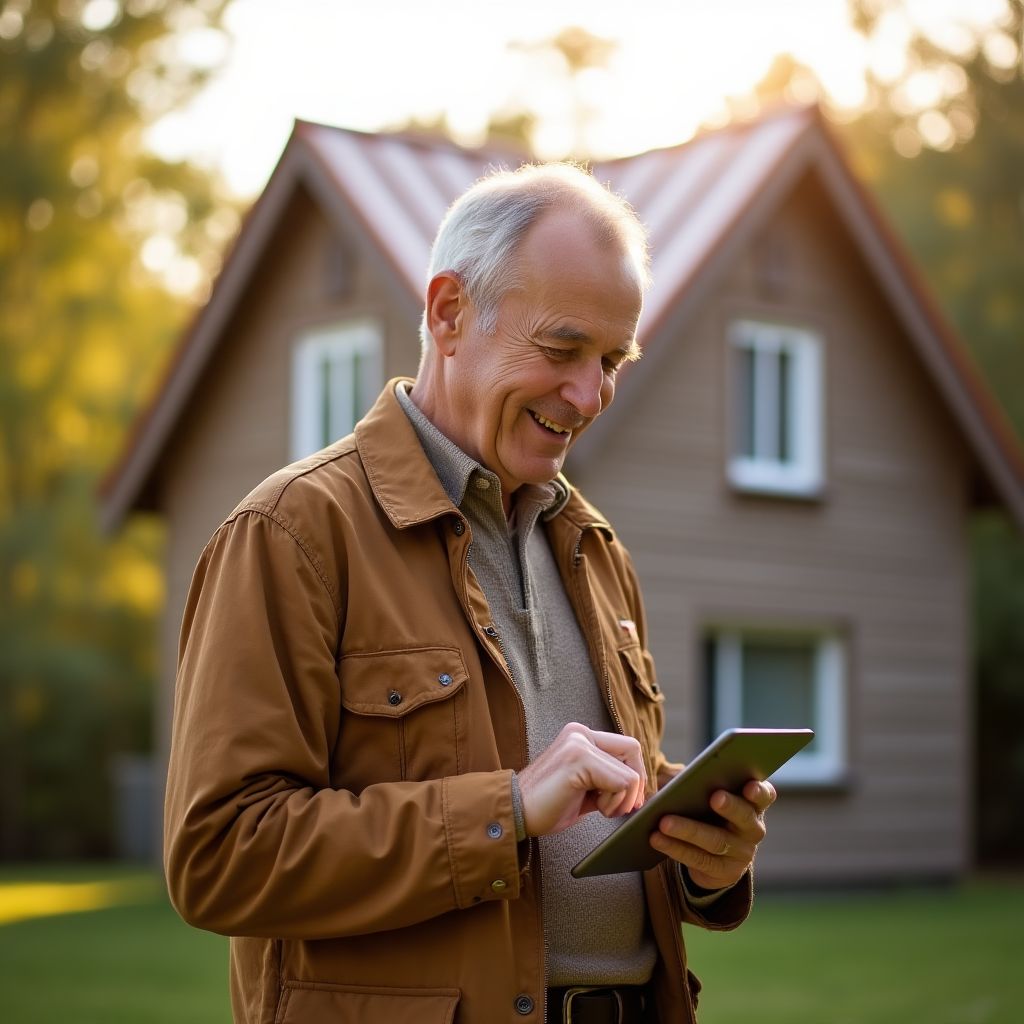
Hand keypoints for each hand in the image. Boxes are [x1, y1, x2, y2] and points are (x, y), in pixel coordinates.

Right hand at [517, 722, 646, 835]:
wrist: (514, 813)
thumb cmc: (547, 806)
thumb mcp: (585, 787)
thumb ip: (607, 780)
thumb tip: (639, 788)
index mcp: (580, 736)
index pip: (627, 746)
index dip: (636, 774)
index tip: (630, 801)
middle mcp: (579, 733)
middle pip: (633, 750)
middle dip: (636, 785)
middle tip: (624, 808)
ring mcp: (578, 744)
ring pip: (630, 772)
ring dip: (622, 799)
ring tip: (601, 808)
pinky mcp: (578, 759)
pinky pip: (621, 782)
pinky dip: (615, 802)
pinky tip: (597, 808)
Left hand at [649, 779, 776, 888]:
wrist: (714, 856)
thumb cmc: (707, 812)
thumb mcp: (706, 797)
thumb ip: (696, 784)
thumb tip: (669, 780)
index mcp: (753, 804)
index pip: (764, 796)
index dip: (759, 791)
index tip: (749, 785)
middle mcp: (753, 829)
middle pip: (744, 818)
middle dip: (731, 807)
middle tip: (715, 797)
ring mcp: (742, 853)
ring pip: (716, 841)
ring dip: (689, 830)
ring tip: (664, 822)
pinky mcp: (724, 873)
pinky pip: (699, 859)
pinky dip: (675, 848)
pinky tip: (656, 838)